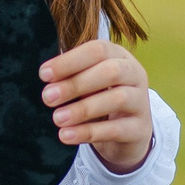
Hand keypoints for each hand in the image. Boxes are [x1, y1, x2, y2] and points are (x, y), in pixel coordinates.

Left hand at [40, 40, 152, 173]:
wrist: (129, 134)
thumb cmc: (102, 100)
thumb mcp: (88, 84)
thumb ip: (72, 77)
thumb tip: (48, 77)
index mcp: (120, 56)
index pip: (98, 50)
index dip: (70, 61)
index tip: (44, 75)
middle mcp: (135, 75)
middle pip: (111, 71)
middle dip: (76, 84)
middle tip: (47, 97)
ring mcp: (141, 102)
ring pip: (117, 99)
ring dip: (83, 109)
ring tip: (57, 118)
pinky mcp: (140, 129)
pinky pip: (116, 129)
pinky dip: (88, 132)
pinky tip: (66, 135)